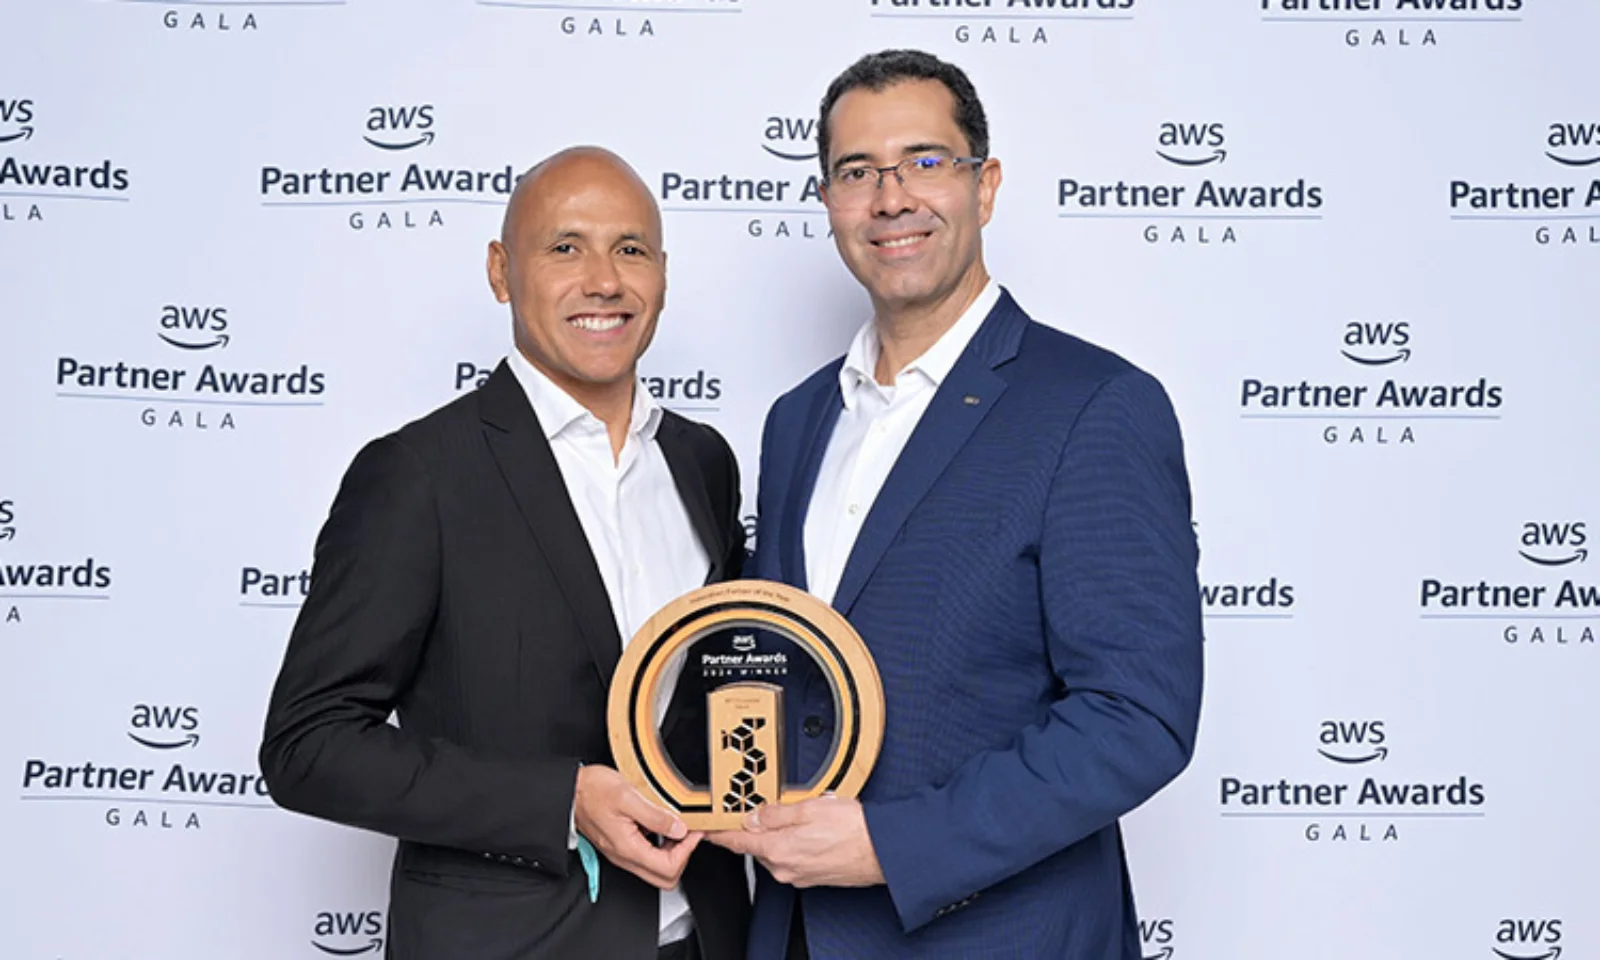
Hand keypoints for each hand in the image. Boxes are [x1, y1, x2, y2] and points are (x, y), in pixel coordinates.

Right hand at [574, 765, 701, 889]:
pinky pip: (647, 857)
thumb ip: (655, 816)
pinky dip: (661, 846)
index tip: (692, 831)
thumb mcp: (627, 796)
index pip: (668, 868)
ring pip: (657, 869)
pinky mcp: (621, 847)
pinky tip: (661, 825)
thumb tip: (679, 828)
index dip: (687, 850)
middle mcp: (625, 857)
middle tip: (687, 833)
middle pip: (665, 878)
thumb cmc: (591, 791)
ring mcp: (622, 854)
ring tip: (676, 826)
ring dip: (672, 852)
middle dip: (683, 857)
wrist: (569, 792)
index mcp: (628, 848)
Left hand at [707, 795, 883, 887]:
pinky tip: (814, 830)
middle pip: (756, 845)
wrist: (884, 850)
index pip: (735, 842)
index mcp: (777, 850)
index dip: (718, 832)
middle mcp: (784, 868)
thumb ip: (776, 812)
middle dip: (758, 826)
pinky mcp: (813, 877)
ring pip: (776, 851)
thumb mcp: (808, 807)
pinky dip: (796, 844)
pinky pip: (794, 857)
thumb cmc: (854, 830)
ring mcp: (799, 875)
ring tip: (803, 813)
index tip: (706, 826)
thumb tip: (754, 815)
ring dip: (781, 834)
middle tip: (770, 804)